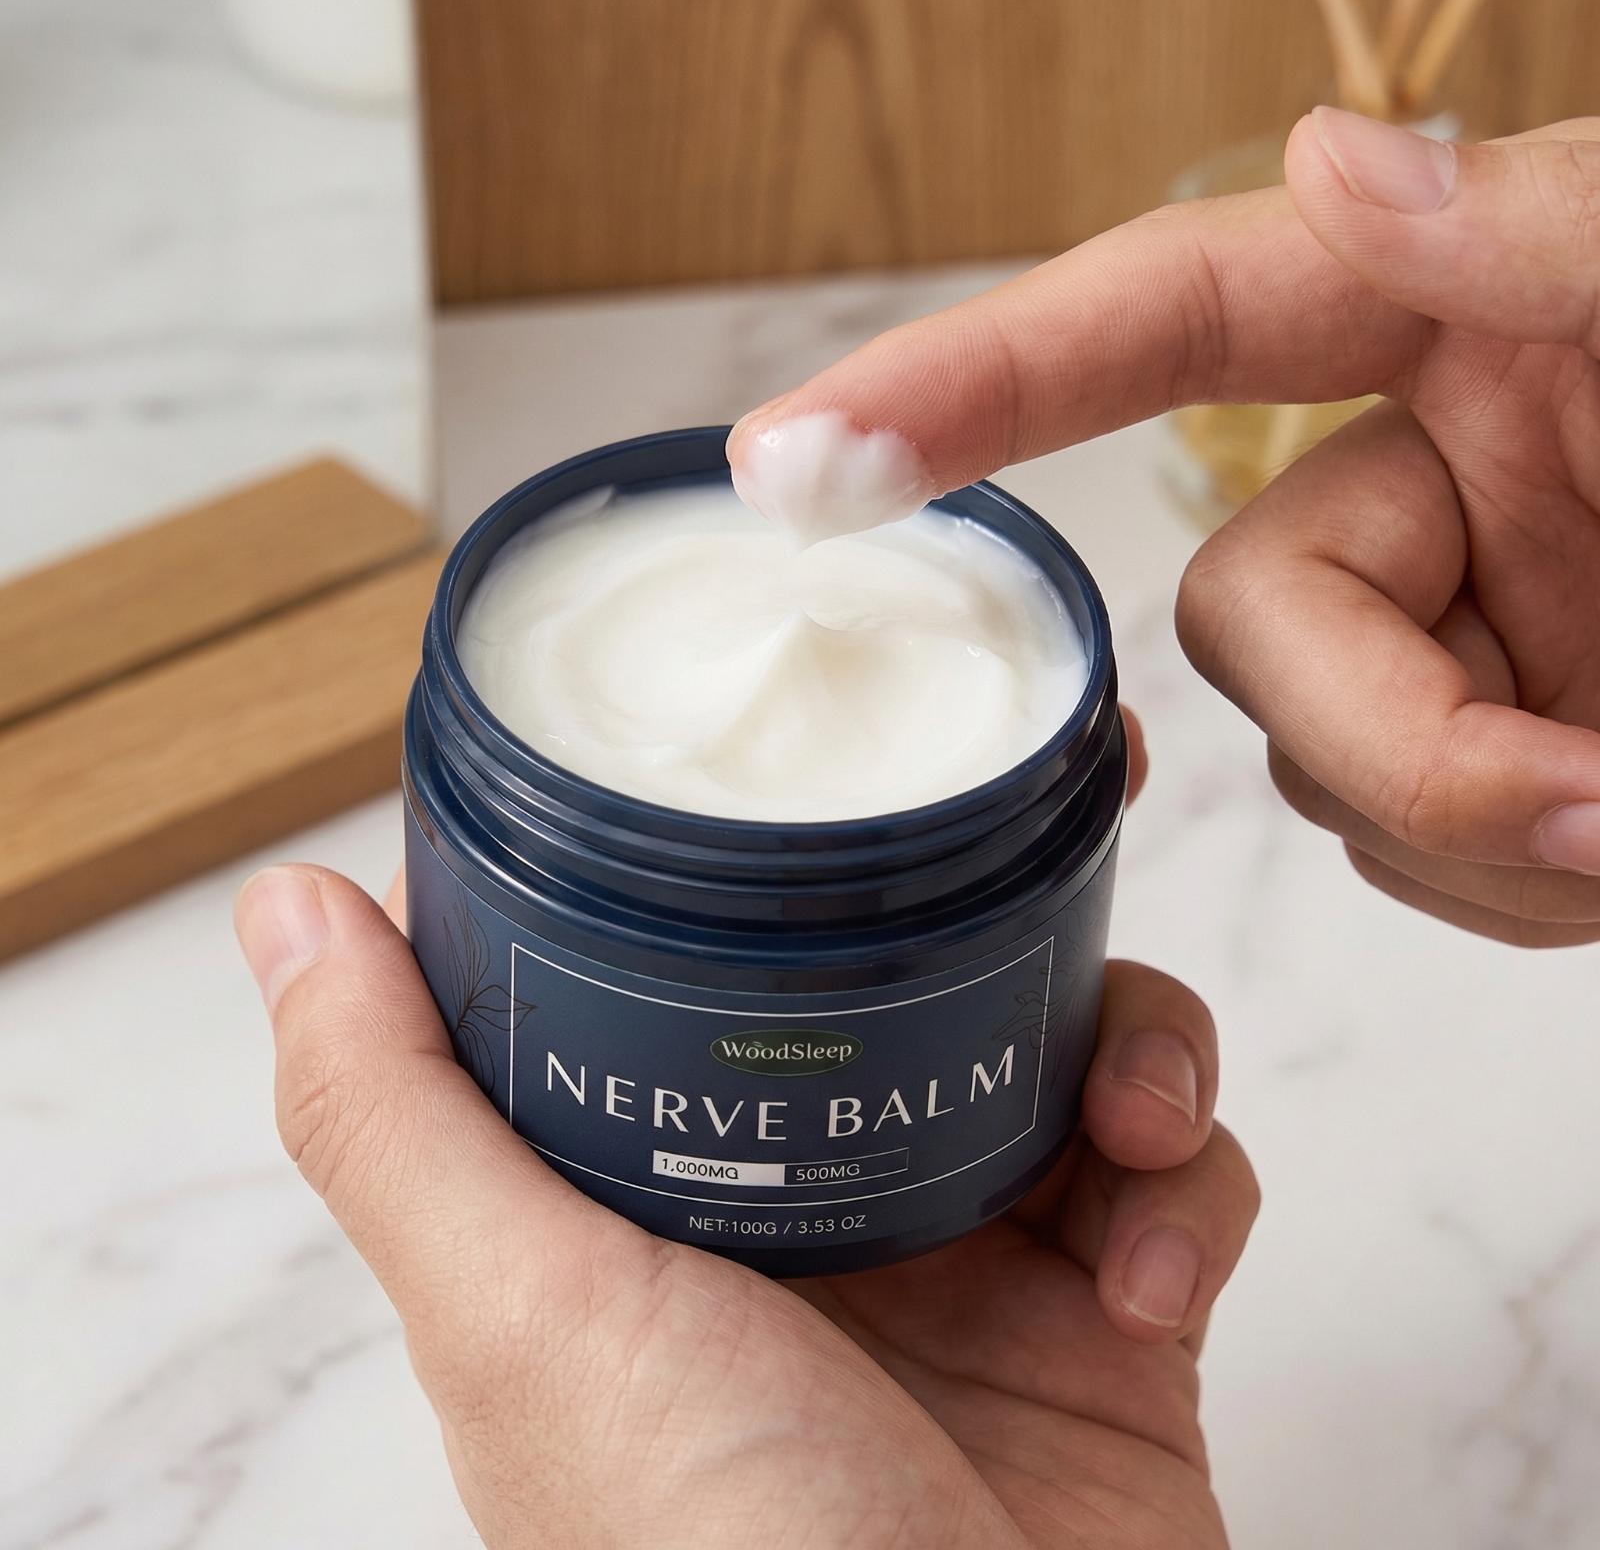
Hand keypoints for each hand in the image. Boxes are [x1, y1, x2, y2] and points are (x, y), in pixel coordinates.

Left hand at [235, 735, 1257, 1547]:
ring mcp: (982, 1267)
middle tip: (1077, 800)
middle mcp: (827, 1210)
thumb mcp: (521, 1314)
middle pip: (925, 979)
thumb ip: (394, 1115)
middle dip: (1008, 890)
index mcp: (683, 1187)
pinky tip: (1159, 1274)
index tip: (844, 744)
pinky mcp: (1116, 1328)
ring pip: (1076, 1053)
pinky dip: (1198, 1194)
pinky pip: (1185, 1185)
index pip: (726, 959)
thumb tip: (287, 907)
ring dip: (1133, 1045)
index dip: (786, 845)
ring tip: (1134, 1113)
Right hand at [731, 108, 1599, 945]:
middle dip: (1395, 740)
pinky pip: (1414, 859)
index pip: (1165, 321)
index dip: (968, 378)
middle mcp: (1433, 475)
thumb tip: (1332, 166)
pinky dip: (1514, 890)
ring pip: (1324, 772)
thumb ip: (1551, 232)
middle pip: (1242, 626)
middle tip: (1590, 800)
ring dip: (1484, 833)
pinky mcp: (1510, 758)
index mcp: (1462, 321)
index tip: (795, 455)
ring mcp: (1462, 627)